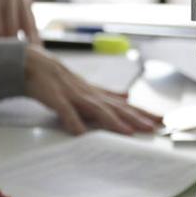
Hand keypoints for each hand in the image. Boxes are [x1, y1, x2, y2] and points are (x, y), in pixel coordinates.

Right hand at [24, 45, 162, 134]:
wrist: (33, 63)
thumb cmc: (60, 78)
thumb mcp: (87, 86)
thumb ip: (107, 93)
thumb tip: (127, 95)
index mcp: (97, 93)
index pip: (125, 105)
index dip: (143, 112)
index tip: (162, 120)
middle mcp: (90, 94)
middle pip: (117, 108)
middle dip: (136, 118)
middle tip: (154, 128)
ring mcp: (74, 96)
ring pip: (97, 109)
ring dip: (113, 121)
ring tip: (128, 132)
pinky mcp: (56, 98)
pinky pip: (66, 112)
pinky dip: (74, 121)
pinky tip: (81, 133)